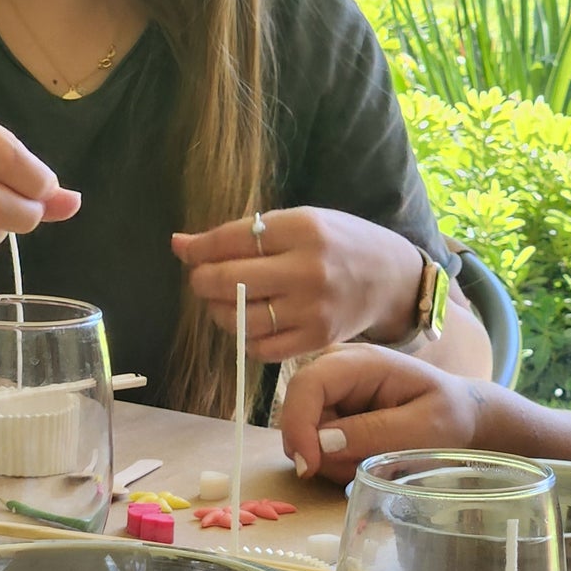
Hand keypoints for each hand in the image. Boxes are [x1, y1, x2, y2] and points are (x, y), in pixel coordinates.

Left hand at [170, 206, 421, 363]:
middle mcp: (308, 270)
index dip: (199, 249)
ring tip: (224, 300)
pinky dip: (245, 337)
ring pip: (239, 319)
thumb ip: (241, 233)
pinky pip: (261, 348)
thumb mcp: (298, 222)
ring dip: (218, 311)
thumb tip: (179, 245)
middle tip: (202, 279)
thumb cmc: (337, 243)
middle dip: (202, 281)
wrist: (391, 278)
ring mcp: (313, 309)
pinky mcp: (316, 340)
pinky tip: (250, 321)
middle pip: (229, 281)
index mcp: (302, 229)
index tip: (188, 252)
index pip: (231, 239)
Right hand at [278, 346, 479, 484]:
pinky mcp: (330, 408)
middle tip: (365, 467)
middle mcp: (336, 367)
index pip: (308, 384)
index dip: (298, 425)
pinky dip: (337, 459)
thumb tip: (321, 444)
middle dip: (323, 451)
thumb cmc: (448, 416)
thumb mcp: (422, 429)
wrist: (460, 415)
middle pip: (299, 412)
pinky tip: (367, 456)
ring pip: (305, 433)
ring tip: (376, 459)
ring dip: (335, 459)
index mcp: (361, 361)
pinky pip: (315, 442)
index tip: (309, 467)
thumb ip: (375, 433)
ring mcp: (330, 388)